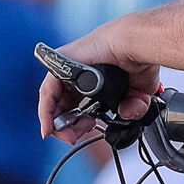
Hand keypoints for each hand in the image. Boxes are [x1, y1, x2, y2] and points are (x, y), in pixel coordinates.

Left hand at [37, 29, 159, 145]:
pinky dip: (45, 111)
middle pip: (61, 107)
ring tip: (67, 134)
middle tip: (73, 138)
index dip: (76, 125)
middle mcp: (77, 75)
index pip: (75, 108)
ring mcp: (69, 68)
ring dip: (56, 122)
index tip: (78, 136)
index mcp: (92, 82)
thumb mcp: (136, 95)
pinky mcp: (62, 64)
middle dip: (66, 127)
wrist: (137, 45)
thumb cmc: (138, 59)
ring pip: (52, 100)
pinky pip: (47, 91)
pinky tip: (49, 126)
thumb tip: (127, 114)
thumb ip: (132, 108)